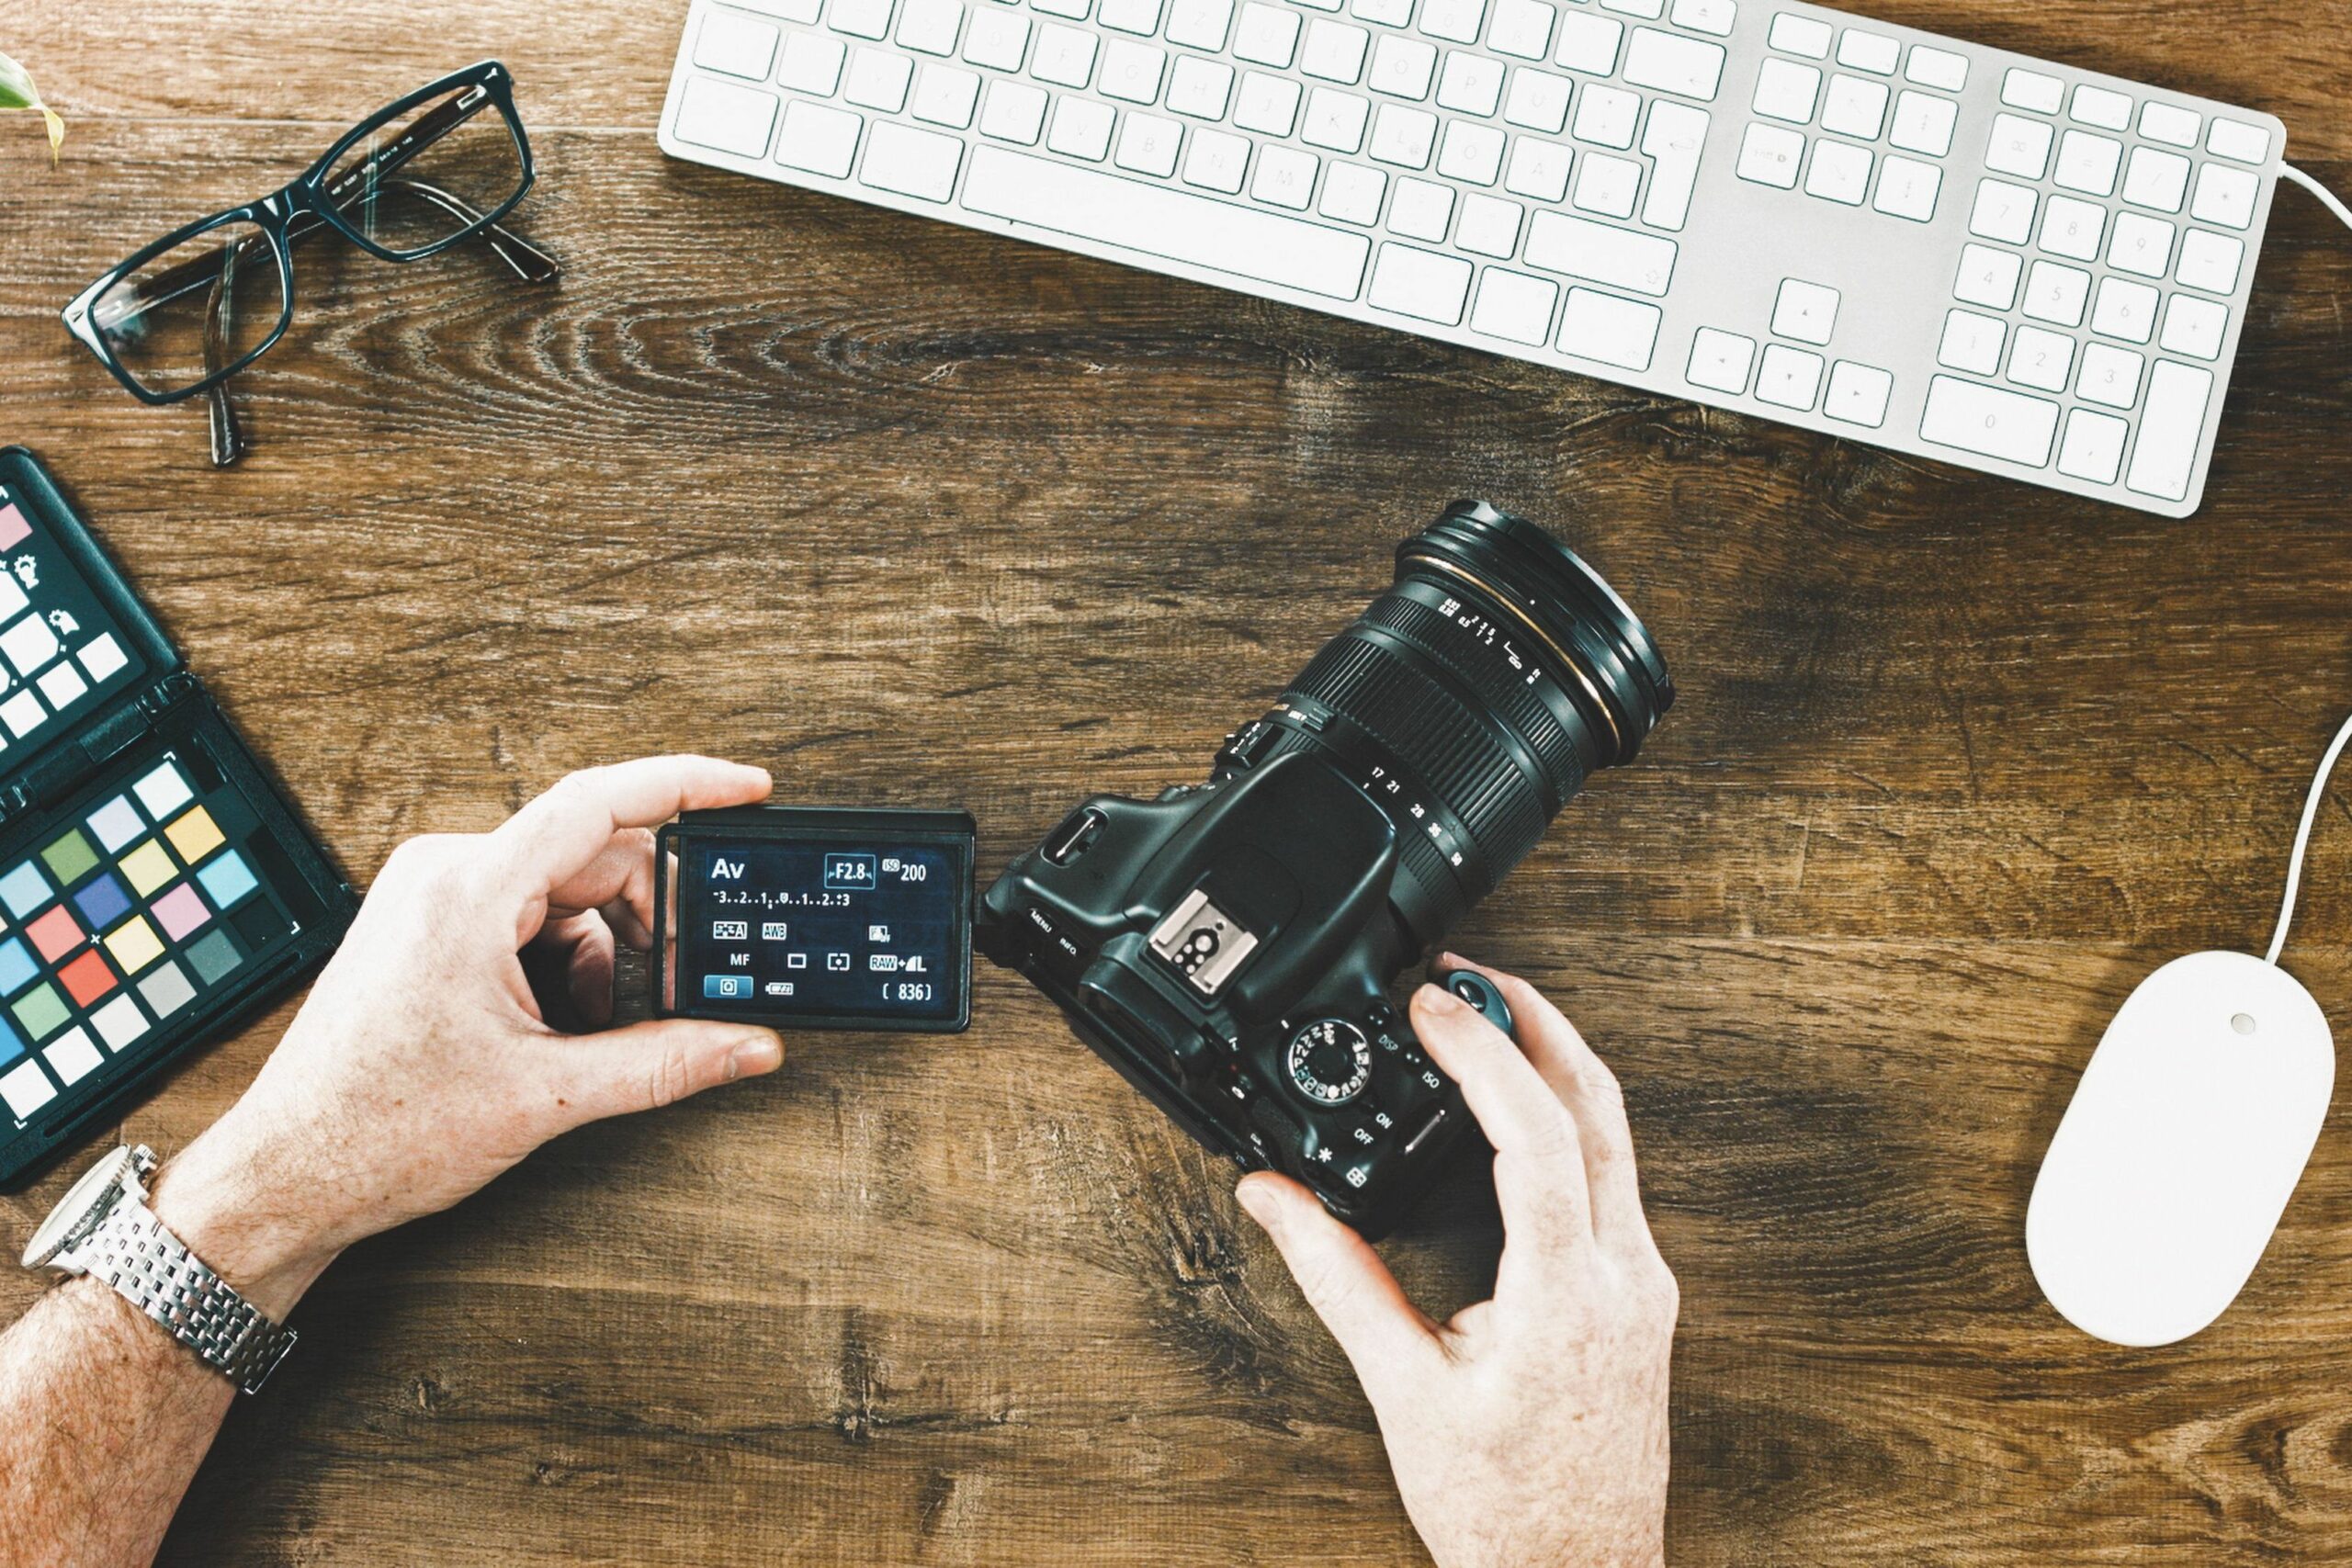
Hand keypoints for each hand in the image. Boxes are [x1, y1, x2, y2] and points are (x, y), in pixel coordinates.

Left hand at [146, 756, 787, 1317]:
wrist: (289, 1173)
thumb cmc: (377, 1130)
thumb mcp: (545, 1095)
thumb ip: (663, 1063)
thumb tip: (746, 1045)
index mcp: (468, 892)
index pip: (599, 804)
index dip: (685, 786)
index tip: (747, 790)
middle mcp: (445, 873)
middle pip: (593, 857)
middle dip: (646, 923)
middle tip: (677, 988)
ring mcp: (430, 893)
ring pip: (564, 891)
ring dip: (601, 953)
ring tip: (591, 1033)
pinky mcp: (426, 921)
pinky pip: (526, 913)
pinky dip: (562, 961)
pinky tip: (555, 1026)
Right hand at [1235, 960, 1676, 1567]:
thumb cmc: (1502, 1510)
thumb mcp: (1402, 1389)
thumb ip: (1335, 1278)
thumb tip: (1273, 1197)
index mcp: (1566, 1299)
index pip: (1535, 1137)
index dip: (1482, 1054)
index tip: (1430, 1003)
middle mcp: (1624, 1279)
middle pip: (1599, 1106)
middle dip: (1534, 1019)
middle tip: (1464, 974)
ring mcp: (1645, 1284)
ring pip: (1618, 1133)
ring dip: (1556, 1059)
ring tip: (1488, 1016)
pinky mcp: (1643, 1295)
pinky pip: (1616, 1174)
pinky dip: (1567, 1115)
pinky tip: (1520, 1105)